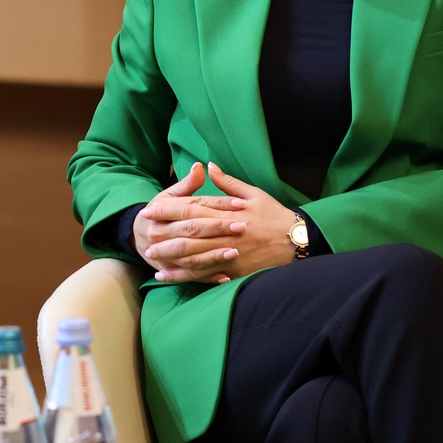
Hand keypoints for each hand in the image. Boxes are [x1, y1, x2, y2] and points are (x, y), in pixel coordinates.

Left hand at [135, 162, 298, 283]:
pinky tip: (169, 276)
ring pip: (193, 257)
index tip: (150, 210)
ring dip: (170, 257)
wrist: (298, 241)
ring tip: (151, 257)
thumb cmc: (275, 215)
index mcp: (227, 213)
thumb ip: (227, 183)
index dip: (168, 210)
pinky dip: (185, 276)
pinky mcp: (234, 270)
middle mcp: (225, 234)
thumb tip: (208, 166)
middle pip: (188, 235)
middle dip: (164, 236)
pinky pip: (205, 275)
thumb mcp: (253, 194)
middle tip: (144, 236)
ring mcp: (229, 254)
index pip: (191, 210)